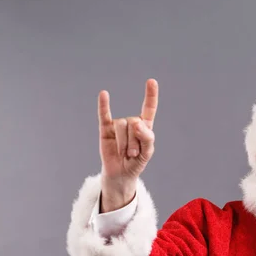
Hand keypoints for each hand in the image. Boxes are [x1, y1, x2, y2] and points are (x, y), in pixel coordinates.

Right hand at [98, 79, 157, 210]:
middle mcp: (131, 122)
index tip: (151, 81)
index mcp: (144, 126)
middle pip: (134, 122)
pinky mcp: (105, 129)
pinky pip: (104, 116)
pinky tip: (104, 94)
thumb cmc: (136, 162)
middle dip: (134, 141)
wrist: (121, 174)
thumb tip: (137, 122)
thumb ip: (147, 137)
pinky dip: (103, 106)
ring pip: (122, 126)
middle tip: (133, 154)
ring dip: (124, 143)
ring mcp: (117, 125)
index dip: (150, 95)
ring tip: (125, 153)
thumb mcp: (147, 153)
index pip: (149, 108)